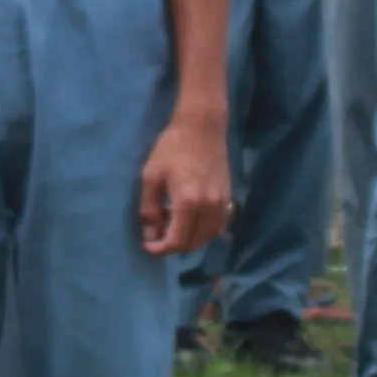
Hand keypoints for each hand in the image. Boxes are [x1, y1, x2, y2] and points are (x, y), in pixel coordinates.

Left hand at [136, 102, 230, 260]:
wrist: (202, 127)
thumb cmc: (172, 147)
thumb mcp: (150, 176)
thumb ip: (149, 208)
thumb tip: (151, 233)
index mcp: (188, 203)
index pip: (177, 241)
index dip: (160, 249)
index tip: (148, 245)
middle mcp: (208, 208)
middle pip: (193, 243)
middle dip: (173, 245)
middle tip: (158, 233)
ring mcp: (222, 203)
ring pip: (208, 237)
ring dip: (190, 238)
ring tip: (174, 225)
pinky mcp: (228, 197)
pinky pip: (218, 225)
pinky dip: (204, 230)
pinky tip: (192, 219)